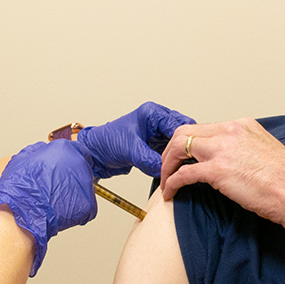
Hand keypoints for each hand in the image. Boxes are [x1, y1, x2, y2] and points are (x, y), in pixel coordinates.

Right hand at [0, 140, 97, 275]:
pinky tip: (60, 211)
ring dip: (72, 194)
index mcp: (64, 149)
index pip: (77, 149)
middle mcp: (78, 163)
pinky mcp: (88, 205)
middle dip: (70, 176)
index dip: (68, 159)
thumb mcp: (21, 158)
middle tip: (55, 187)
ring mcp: (85, 184)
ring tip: (54, 201)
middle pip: (81, 168)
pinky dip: (76, 211)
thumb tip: (43, 150)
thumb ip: (37, 150)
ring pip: (84, 188)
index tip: (64, 167)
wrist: (18, 213)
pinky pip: (86, 207)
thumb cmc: (17, 188)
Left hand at [77, 102, 194, 178]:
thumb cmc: (107, 142)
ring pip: (180, 142)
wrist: (96, 153)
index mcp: (152, 113)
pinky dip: (175, 159)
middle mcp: (157, 120)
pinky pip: (172, 151)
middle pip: (183, 131)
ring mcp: (158, 132)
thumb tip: (164, 170)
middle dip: (186, 146)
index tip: (187, 156)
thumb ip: (148, 160)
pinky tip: (177, 168)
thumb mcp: (130, 150)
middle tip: (188, 161)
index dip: (183, 141)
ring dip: (181, 154)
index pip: (177, 125)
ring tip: (184, 166)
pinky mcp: (156, 144)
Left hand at [159, 118, 284, 226]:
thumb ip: (246, 150)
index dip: (188, 143)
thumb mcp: (265, 152)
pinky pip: (183, 173)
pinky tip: (170, 192)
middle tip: (167, 166)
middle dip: (170, 150)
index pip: (205, 128)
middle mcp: (230, 132)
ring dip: (167, 164)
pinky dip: (172, 182)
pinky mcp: (217, 170)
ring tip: (165, 179)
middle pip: (185, 132)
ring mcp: (222, 149)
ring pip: (179, 146)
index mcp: (242, 126)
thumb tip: (234, 162)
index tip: (183, 156)